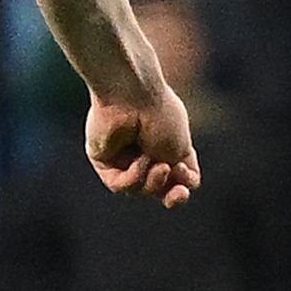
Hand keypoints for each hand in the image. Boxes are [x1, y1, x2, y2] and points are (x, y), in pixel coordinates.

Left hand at [85, 86, 200, 207]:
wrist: (132, 96)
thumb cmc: (160, 117)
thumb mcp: (181, 150)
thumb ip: (179, 176)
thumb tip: (173, 192)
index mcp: (167, 147)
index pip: (178, 178)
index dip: (185, 185)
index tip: (187, 181)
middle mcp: (145, 153)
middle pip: (159, 189)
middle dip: (172, 194)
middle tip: (179, 193)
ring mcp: (123, 158)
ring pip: (140, 190)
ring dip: (153, 182)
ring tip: (158, 165)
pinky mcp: (103, 161)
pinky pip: (119, 184)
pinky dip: (134, 177)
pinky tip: (140, 160)